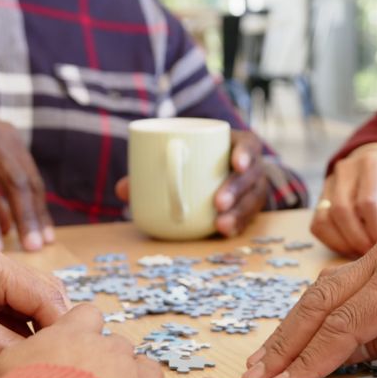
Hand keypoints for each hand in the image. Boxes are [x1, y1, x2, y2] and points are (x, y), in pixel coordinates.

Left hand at [0, 237, 69, 371]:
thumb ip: (8, 344)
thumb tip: (47, 359)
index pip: (40, 289)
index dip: (60, 322)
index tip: (76, 351)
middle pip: (39, 296)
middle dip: (53, 326)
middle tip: (64, 358)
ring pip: (26, 310)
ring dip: (37, 335)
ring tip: (47, 361)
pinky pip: (7, 321)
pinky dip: (17, 340)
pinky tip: (25, 359)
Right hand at [0, 304, 224, 377]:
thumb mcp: (0, 371)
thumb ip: (21, 359)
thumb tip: (22, 363)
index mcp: (75, 335)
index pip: (89, 317)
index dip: (85, 334)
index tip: (76, 352)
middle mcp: (114, 351)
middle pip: (121, 349)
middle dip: (109, 369)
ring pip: (150, 373)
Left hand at [114, 129, 270, 236]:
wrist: (217, 173)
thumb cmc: (195, 161)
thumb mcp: (181, 158)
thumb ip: (153, 170)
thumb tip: (122, 190)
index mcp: (237, 145)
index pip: (249, 145)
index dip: (245, 153)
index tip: (235, 163)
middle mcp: (251, 167)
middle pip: (251, 176)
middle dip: (236, 189)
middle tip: (218, 203)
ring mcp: (253, 188)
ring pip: (253, 200)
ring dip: (239, 213)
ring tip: (221, 225)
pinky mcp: (250, 207)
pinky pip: (249, 218)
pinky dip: (238, 226)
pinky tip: (227, 233)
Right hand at [241, 218, 376, 377]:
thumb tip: (346, 354)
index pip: (345, 324)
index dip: (310, 360)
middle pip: (319, 302)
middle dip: (284, 343)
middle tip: (254, 377)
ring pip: (321, 290)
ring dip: (290, 327)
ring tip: (263, 361)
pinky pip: (337, 283)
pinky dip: (312, 311)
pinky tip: (295, 333)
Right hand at [311, 145, 376, 256]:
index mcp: (372, 164)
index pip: (368, 201)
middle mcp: (345, 171)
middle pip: (342, 211)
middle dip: (360, 240)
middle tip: (376, 254)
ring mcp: (328, 184)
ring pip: (325, 220)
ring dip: (345, 243)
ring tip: (365, 253)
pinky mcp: (319, 200)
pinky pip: (319, 226)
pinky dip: (334, 243)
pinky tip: (352, 248)